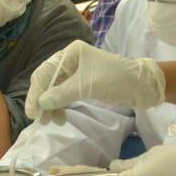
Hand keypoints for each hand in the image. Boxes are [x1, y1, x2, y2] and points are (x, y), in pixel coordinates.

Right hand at [25, 41, 165, 124]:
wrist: (143, 86)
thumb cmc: (117, 79)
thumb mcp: (88, 86)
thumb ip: (62, 94)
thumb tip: (41, 104)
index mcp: (71, 52)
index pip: (45, 72)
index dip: (36, 93)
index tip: (32, 113)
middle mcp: (71, 59)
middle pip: (48, 80)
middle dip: (42, 100)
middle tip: (41, 120)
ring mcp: (76, 71)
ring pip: (55, 89)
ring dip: (52, 106)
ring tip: (53, 122)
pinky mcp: (83, 83)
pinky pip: (65, 94)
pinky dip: (61, 105)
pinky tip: (61, 117)